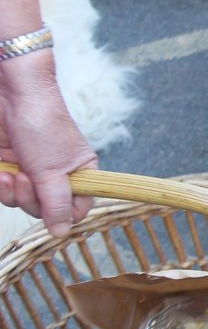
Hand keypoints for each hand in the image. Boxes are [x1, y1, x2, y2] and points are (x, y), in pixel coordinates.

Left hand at [0, 58, 96, 235]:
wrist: (12, 96)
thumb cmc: (42, 123)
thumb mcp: (54, 170)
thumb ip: (57, 204)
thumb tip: (63, 233)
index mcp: (80, 172)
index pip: (77, 209)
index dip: (63, 214)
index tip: (51, 208)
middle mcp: (56, 174)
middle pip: (45, 209)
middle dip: (32, 199)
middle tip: (28, 179)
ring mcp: (31, 170)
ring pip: (21, 201)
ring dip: (12, 192)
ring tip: (12, 173)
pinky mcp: (9, 166)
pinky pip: (3, 191)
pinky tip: (1, 172)